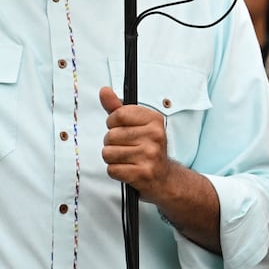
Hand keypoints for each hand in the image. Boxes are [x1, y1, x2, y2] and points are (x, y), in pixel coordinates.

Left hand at [99, 86, 172, 202]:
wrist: (164, 178)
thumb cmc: (147, 148)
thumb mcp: (135, 124)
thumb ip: (117, 107)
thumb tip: (104, 91)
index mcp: (154, 119)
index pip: (118, 115)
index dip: (113, 123)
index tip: (121, 128)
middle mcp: (155, 136)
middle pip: (111, 135)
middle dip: (112, 143)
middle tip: (127, 147)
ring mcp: (150, 155)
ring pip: (108, 153)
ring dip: (113, 158)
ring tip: (127, 159)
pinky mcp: (143, 173)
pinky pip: (112, 169)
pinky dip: (115, 171)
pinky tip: (128, 169)